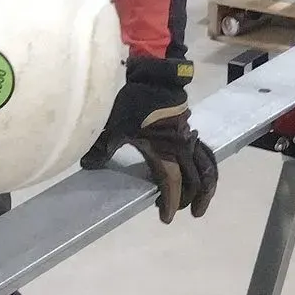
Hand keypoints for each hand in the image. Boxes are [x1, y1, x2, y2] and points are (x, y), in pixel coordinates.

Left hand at [80, 61, 217, 223]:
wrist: (154, 76)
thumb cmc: (134, 102)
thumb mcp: (115, 126)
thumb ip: (103, 147)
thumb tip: (87, 166)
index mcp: (164, 151)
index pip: (173, 183)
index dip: (171, 203)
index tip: (166, 218)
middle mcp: (182, 147)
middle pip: (194, 180)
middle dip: (189, 199)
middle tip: (181, 211)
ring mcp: (189, 138)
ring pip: (207, 167)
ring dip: (206, 186)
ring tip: (201, 202)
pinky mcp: (191, 130)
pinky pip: (205, 153)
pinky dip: (205, 167)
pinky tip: (198, 173)